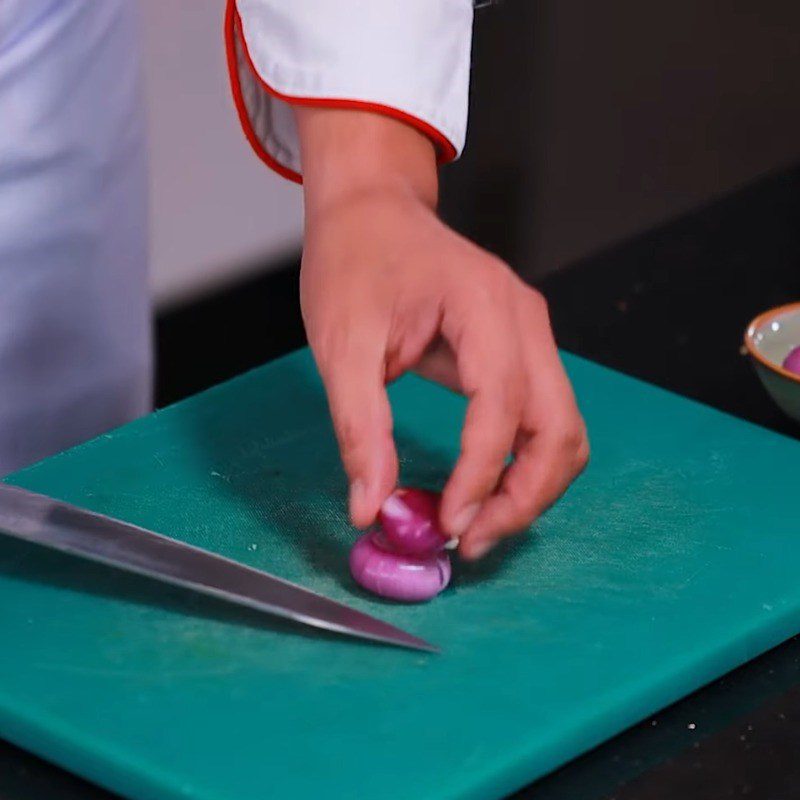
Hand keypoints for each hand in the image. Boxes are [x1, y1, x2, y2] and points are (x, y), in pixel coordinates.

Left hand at [295, 107, 588, 558]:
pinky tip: (484, 487)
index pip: (502, 407)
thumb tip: (371, 507)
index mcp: (483, 306)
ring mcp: (531, 334)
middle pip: (560, 429)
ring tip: (478, 525)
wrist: (371, 211)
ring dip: (531, 488)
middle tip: (470, 542)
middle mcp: (525, 320)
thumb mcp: (341, 344)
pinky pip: (543, 419)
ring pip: (562, 431)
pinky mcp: (522, 349)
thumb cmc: (353, 263)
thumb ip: (359, 428)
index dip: (480, 476)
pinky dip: (522, 463)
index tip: (446, 526)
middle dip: (523, 497)